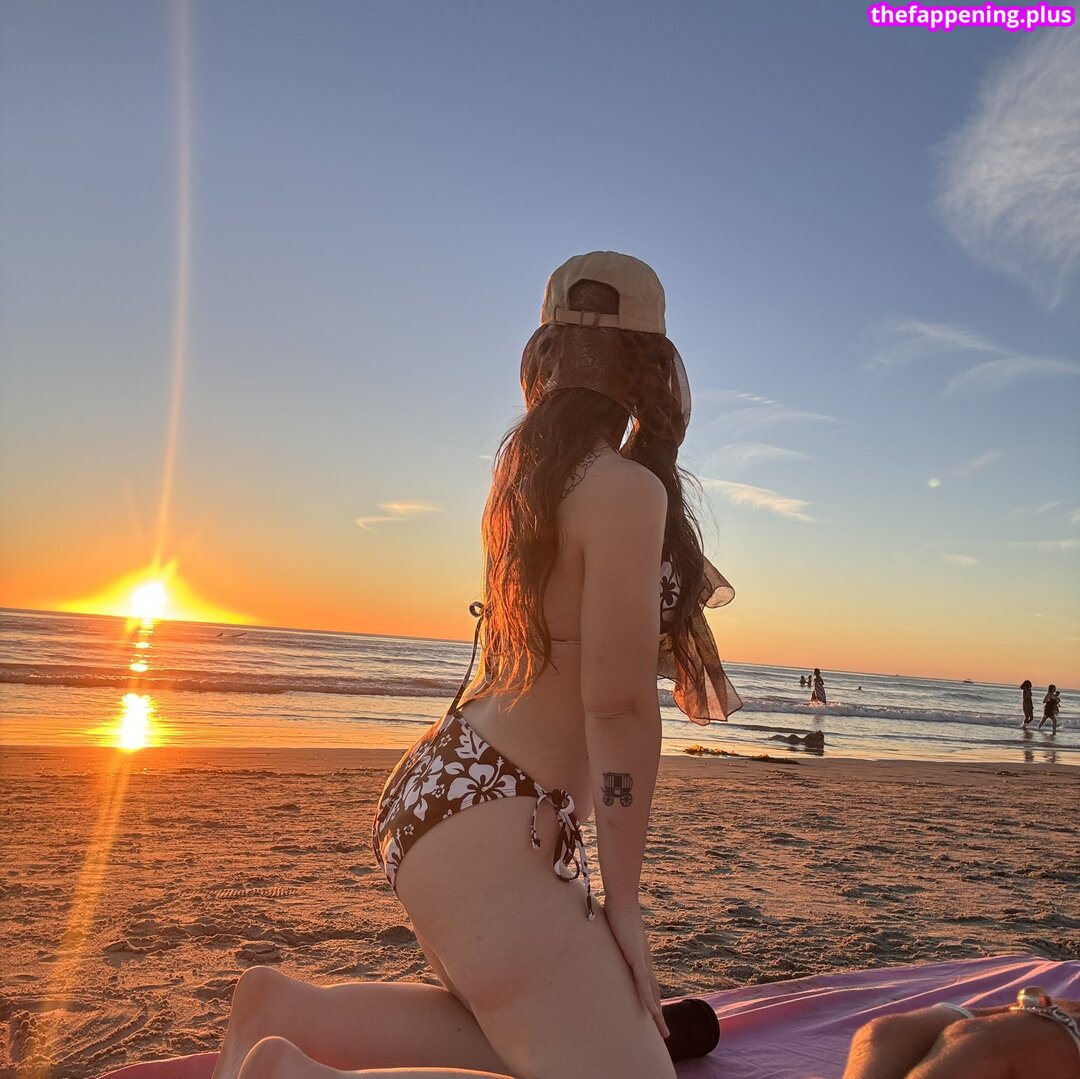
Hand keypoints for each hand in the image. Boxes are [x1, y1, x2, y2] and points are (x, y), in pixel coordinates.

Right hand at [603, 896, 668, 1039]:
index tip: (654, 1017)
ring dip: (657, 1013)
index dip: (651, 1001)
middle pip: (653, 993)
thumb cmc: (615, 911)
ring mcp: (642, 960)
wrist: (621, 900)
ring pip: (652, 993)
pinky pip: (644, 983)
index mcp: (639, 958)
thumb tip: (591, 941)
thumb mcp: (609, 933)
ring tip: (662, 1032)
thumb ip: (605, 941)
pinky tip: (652, 1012)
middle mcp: (644, 962)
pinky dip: (648, 998)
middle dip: (658, 1014)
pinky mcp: (637, 957)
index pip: (647, 985)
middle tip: (664, 1035)